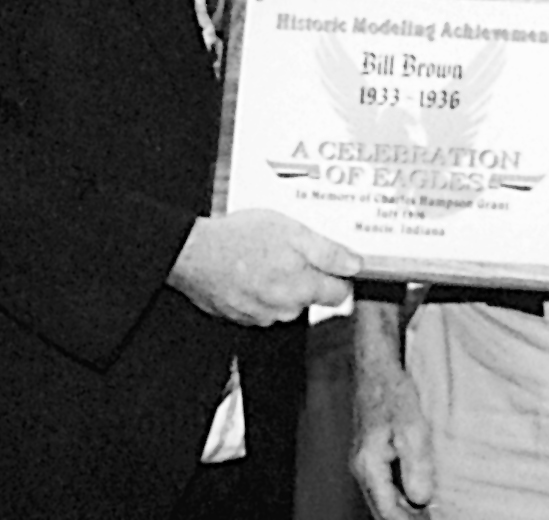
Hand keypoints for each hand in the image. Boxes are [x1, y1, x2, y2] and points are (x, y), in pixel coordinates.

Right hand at [168, 209, 361, 325]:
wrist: (194, 255)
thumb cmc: (239, 239)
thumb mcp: (291, 232)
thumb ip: (327, 252)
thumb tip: (354, 265)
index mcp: (302, 287)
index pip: (340, 293)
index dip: (339, 275)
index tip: (333, 262)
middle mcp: (286, 309)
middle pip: (313, 297)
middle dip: (308, 276)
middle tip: (292, 251)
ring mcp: (263, 316)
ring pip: (288, 302)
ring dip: (283, 283)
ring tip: (266, 257)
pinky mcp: (243, 317)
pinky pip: (264, 306)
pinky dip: (261, 291)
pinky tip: (250, 270)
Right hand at [353, 304, 435, 518]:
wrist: (377, 364)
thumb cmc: (392, 390)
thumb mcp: (412, 426)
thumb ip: (416, 465)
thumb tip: (422, 499)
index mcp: (368, 466)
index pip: (388, 512)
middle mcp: (363, 468)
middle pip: (385, 509)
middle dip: (410, 518)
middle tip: (439, 518)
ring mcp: (367, 462)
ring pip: (387, 497)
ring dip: (409, 508)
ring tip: (437, 512)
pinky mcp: (375, 453)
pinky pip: (389, 483)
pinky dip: (406, 492)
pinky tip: (426, 491)